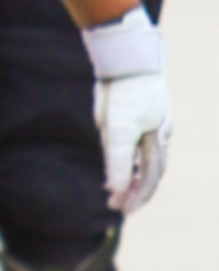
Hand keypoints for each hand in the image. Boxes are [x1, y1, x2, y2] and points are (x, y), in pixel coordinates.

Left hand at [96, 72, 171, 212]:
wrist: (126, 60)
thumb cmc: (126, 93)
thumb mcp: (118, 128)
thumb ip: (119, 159)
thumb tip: (117, 187)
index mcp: (157, 141)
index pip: (150, 178)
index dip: (138, 196)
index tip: (123, 211)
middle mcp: (156, 137)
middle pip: (149, 173)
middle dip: (133, 192)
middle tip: (115, 206)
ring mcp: (149, 128)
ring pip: (143, 162)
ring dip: (129, 179)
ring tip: (113, 194)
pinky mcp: (137, 120)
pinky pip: (136, 148)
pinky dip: (127, 163)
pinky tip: (114, 170)